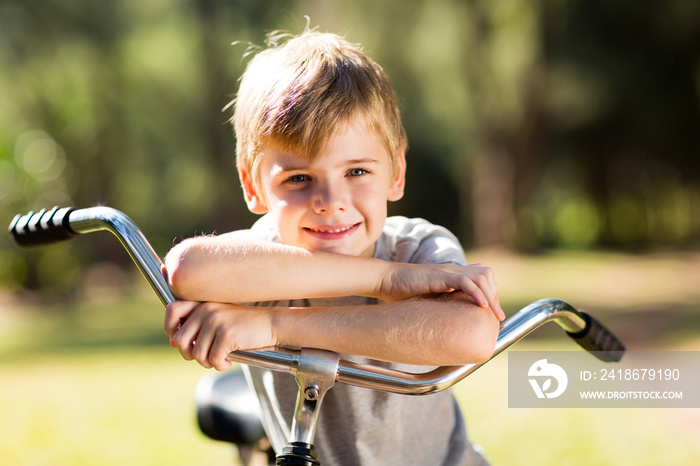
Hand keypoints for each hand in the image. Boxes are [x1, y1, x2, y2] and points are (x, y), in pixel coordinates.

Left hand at [164, 301, 276, 370]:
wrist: (271, 323)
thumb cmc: (244, 324)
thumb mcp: (218, 321)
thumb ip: (196, 328)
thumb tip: (172, 342)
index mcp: (202, 303)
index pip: (171, 310)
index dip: (170, 329)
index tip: (185, 340)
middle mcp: (206, 309)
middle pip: (179, 340)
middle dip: (190, 354)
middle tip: (205, 356)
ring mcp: (216, 321)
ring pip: (196, 354)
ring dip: (207, 362)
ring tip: (220, 359)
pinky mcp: (226, 334)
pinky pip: (213, 359)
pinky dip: (220, 365)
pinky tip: (229, 361)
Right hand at [379, 263, 504, 320]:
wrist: (386, 280)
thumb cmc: (402, 293)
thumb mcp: (428, 299)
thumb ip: (441, 304)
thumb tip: (450, 324)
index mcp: (452, 274)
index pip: (482, 277)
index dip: (491, 293)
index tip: (492, 313)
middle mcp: (453, 270)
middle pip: (487, 276)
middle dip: (496, 296)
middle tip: (498, 317)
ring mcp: (448, 272)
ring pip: (481, 278)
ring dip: (491, 297)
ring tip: (495, 315)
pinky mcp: (440, 276)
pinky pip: (465, 281)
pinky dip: (477, 293)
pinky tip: (482, 306)